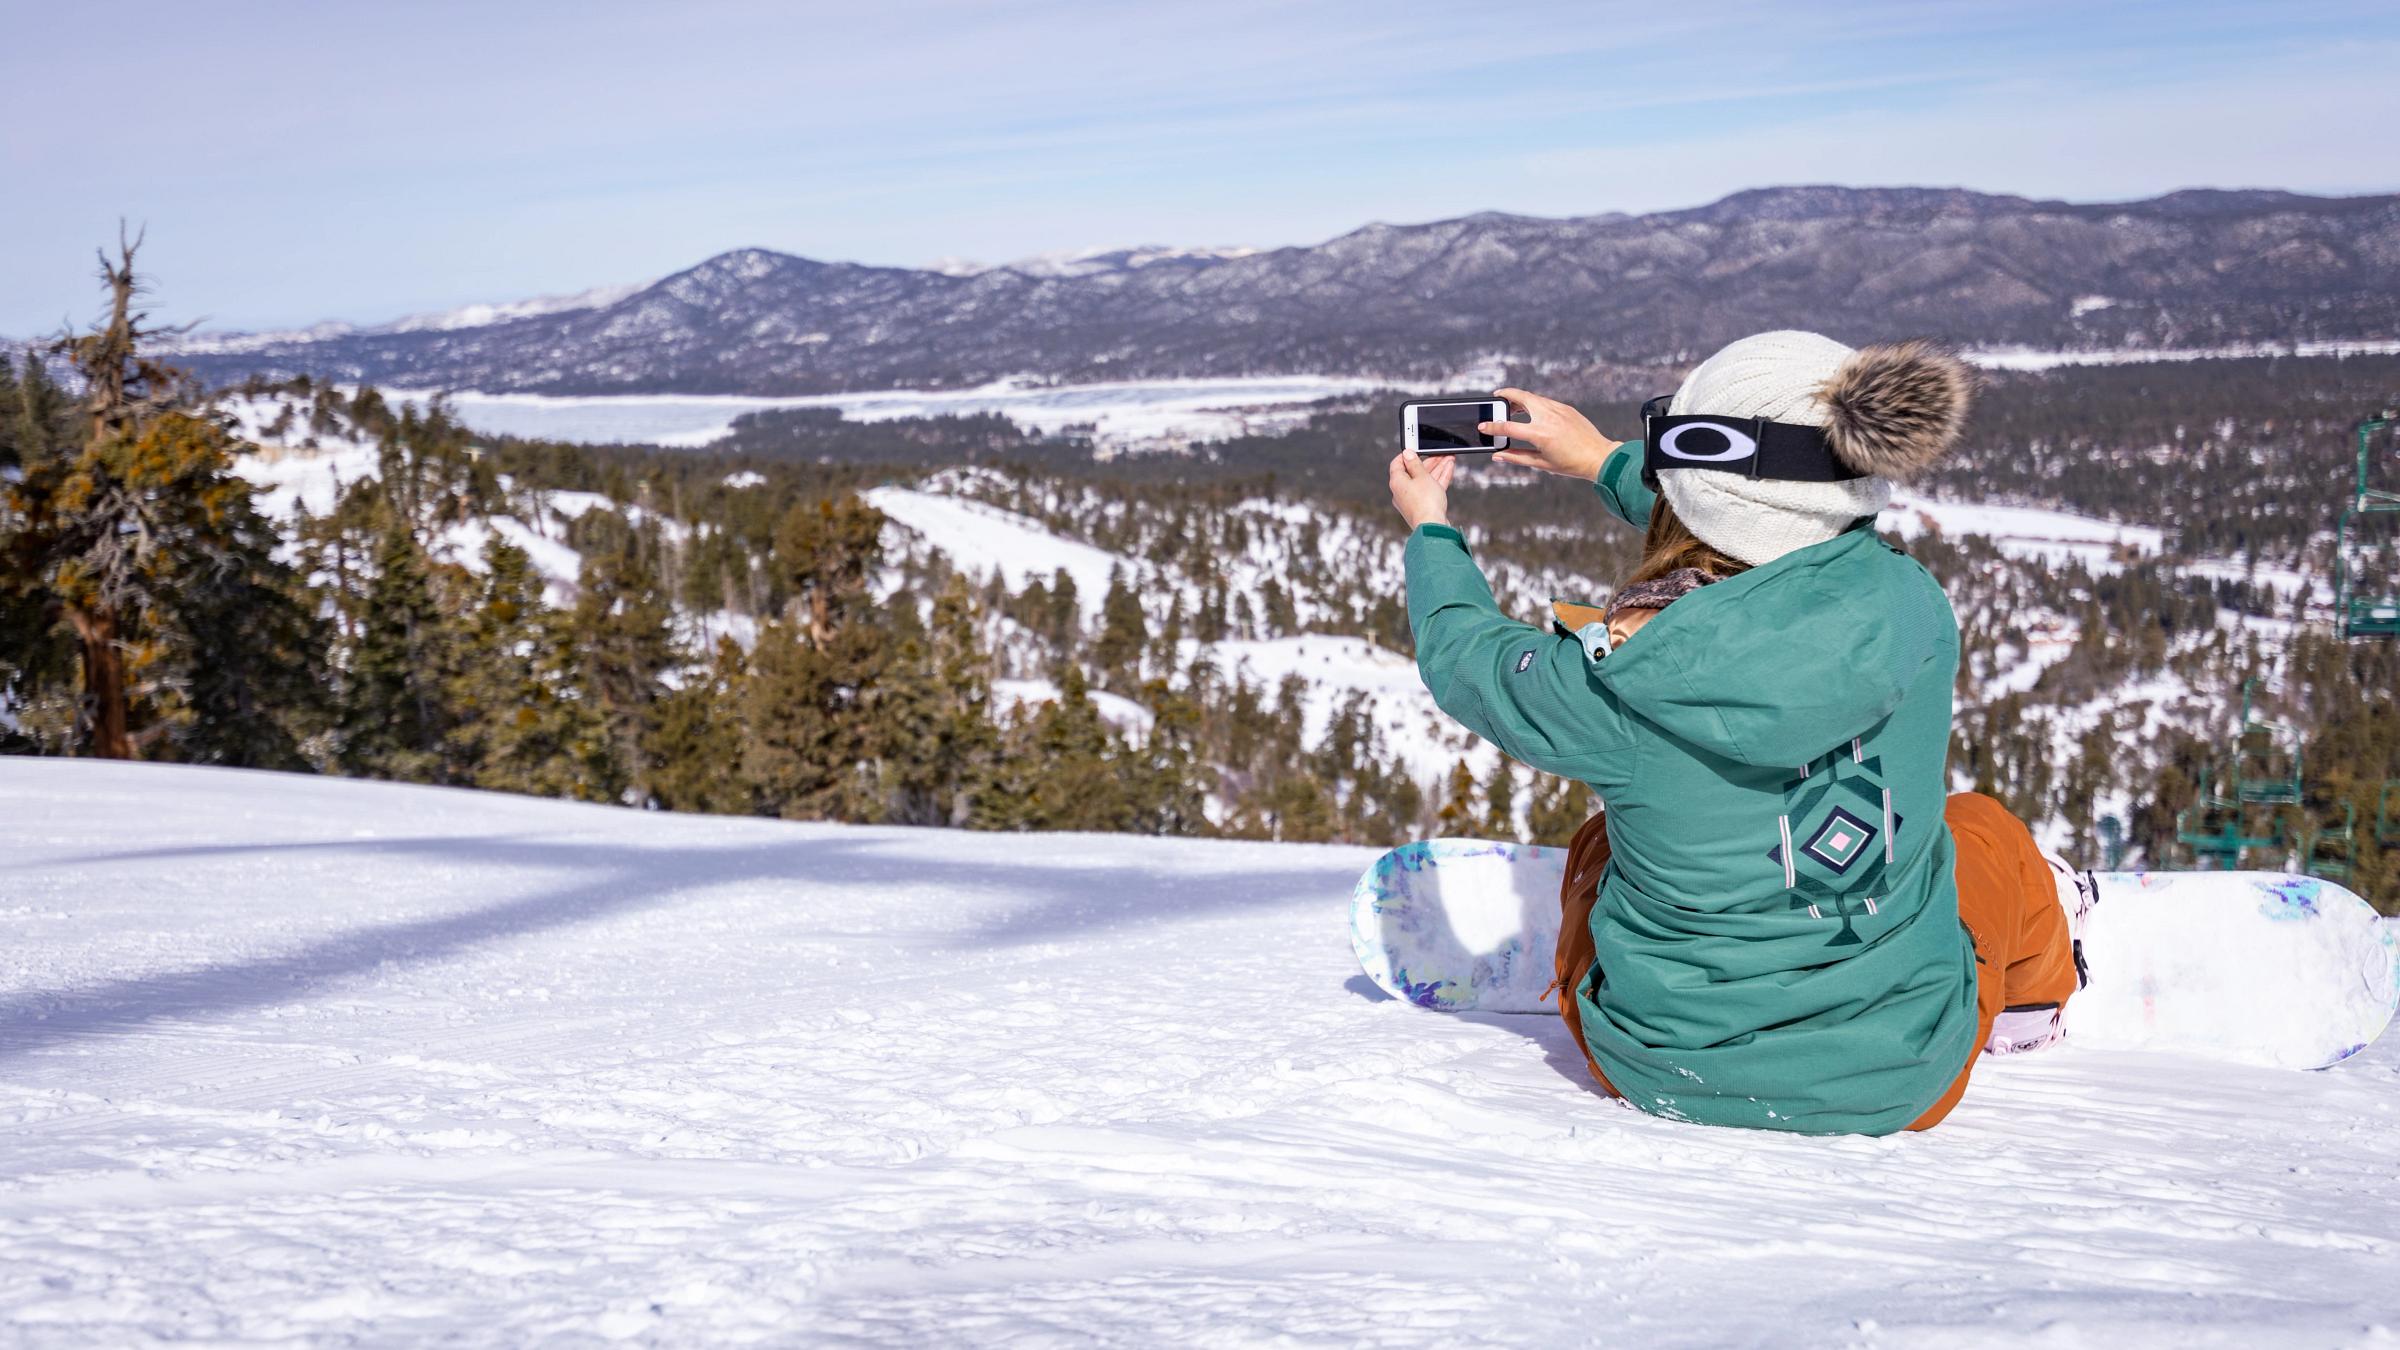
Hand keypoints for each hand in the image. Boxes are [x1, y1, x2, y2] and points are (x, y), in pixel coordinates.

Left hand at [1387, 450, 1454, 529]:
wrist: (1433, 526)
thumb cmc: (1425, 503)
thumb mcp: (1421, 476)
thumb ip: (1415, 464)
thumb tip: (1407, 454)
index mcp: (1397, 483)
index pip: (1397, 464)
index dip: (1406, 455)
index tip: (1415, 449)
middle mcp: (1402, 491)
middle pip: (1414, 471)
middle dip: (1429, 461)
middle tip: (1439, 453)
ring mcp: (1413, 499)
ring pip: (1425, 479)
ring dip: (1437, 468)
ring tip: (1449, 458)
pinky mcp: (1424, 505)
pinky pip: (1431, 488)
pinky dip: (1439, 478)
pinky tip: (1448, 469)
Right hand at [1485, 387, 1618, 480]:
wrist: (1599, 456)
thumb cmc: (1571, 464)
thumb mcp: (1541, 463)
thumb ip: (1516, 457)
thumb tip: (1498, 455)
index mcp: (1540, 434)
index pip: (1508, 426)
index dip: (1492, 426)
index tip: (1483, 426)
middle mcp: (1548, 417)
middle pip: (1521, 397)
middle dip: (1506, 394)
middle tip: (1497, 396)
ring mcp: (1558, 410)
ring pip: (1534, 397)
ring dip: (1521, 398)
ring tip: (1513, 406)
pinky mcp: (1566, 408)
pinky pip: (1546, 401)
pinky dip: (1535, 403)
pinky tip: (1533, 412)